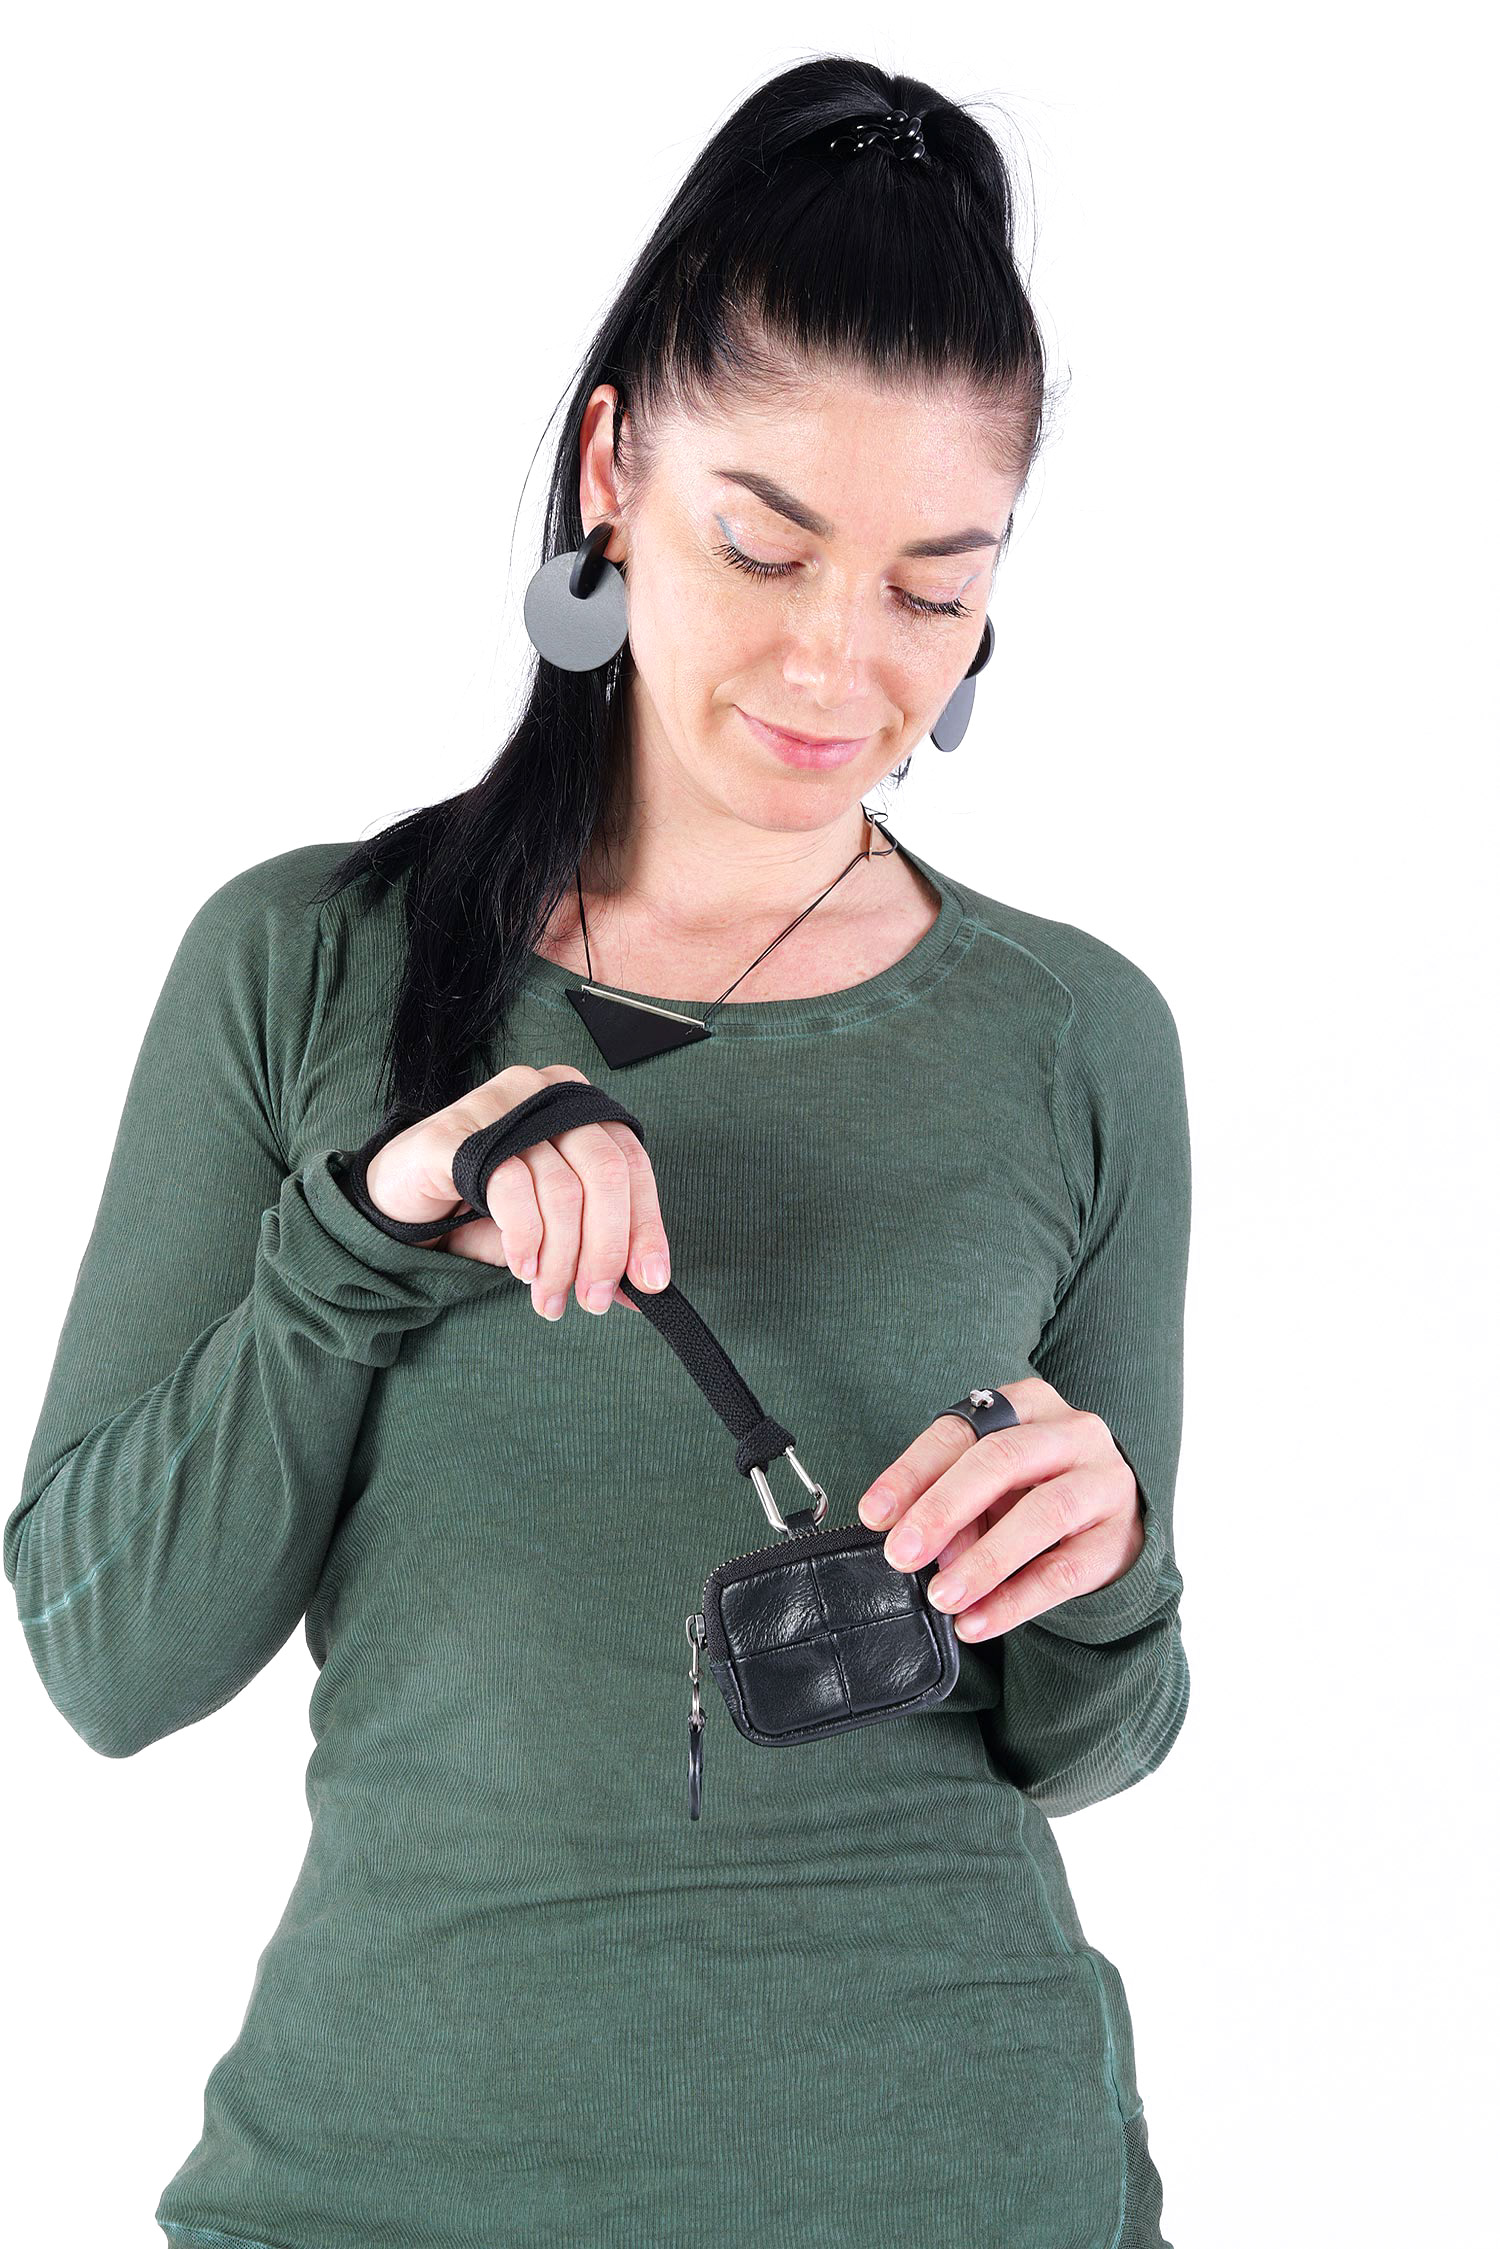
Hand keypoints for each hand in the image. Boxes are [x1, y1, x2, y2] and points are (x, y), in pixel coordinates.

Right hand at [362, 1062, 671, 1319]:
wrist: (398, 1198)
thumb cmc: (479, 1206)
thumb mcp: (549, 1230)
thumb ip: (595, 1248)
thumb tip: (642, 1287)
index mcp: (577, 1108)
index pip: (631, 1163)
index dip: (645, 1226)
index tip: (650, 1281)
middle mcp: (544, 1095)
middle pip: (603, 1172)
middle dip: (606, 1248)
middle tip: (593, 1299)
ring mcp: (500, 1105)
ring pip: (560, 1187)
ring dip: (561, 1257)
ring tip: (549, 1295)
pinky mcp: (456, 1130)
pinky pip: (510, 1185)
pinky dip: (525, 1238)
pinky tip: (522, 1266)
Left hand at [855, 1378, 1143, 1641]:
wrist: (1112, 1522)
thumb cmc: (1032, 1491)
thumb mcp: (988, 1486)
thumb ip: (954, 1505)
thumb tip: (917, 1545)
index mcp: (1027, 1404)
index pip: (960, 1432)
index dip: (911, 1472)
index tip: (874, 1514)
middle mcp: (1073, 1432)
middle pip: (1002, 1460)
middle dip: (943, 1508)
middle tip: (901, 1555)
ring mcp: (1104, 1482)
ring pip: (1044, 1513)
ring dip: (984, 1560)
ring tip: (941, 1596)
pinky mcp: (1120, 1538)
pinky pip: (1065, 1571)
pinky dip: (1015, 1600)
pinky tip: (976, 1622)